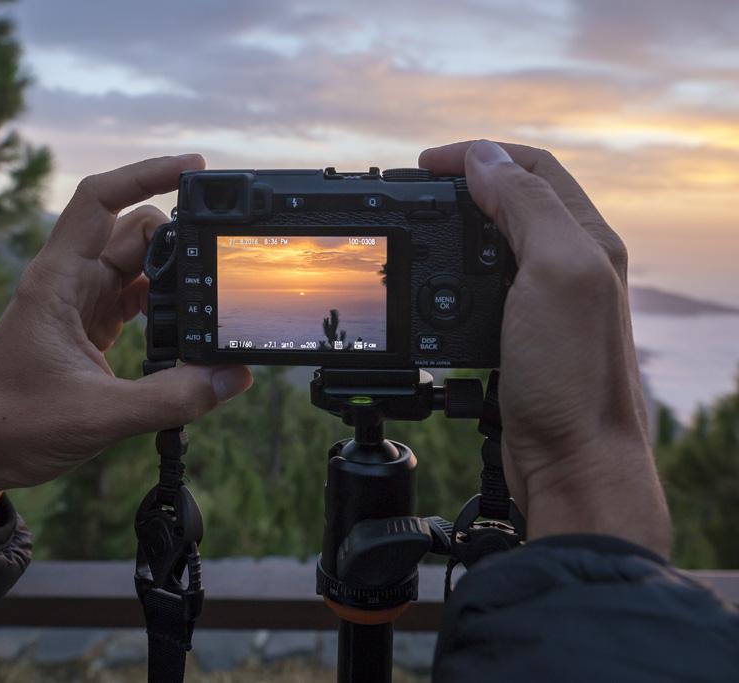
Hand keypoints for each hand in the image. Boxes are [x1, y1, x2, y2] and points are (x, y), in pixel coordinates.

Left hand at [0, 155, 252, 528]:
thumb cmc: (13, 425)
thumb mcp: (99, 415)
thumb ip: (171, 398)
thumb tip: (232, 378)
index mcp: (59, 281)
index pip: (101, 200)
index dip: (146, 173)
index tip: (193, 166)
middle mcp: (70, 282)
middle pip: (132, 230)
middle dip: (178, 234)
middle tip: (221, 257)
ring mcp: (81, 304)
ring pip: (138, 265)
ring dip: (175, 274)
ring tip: (214, 294)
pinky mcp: (90, 330)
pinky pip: (136, 299)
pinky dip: (165, 306)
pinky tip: (189, 326)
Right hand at [420, 140, 669, 555]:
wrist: (573, 463)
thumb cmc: (571, 376)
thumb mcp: (555, 272)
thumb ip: (526, 207)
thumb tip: (485, 158)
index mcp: (586, 239)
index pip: (532, 167)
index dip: (476, 155)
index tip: (424, 165)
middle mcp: (571, 266)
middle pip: (513, 200)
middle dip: (463, 187)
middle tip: (414, 195)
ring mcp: (546, 304)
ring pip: (495, 245)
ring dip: (455, 230)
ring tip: (418, 234)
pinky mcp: (521, 339)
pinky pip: (483, 291)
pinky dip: (452, 278)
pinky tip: (433, 291)